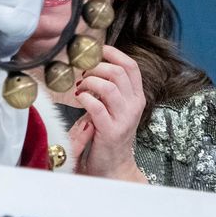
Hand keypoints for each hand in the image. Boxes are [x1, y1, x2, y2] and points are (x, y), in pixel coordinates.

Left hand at [66, 46, 148, 180]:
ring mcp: (124, 119)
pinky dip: (85, 98)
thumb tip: (92, 65)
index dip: (113, 53)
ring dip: (89, 82)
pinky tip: (79, 99)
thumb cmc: (109, 134)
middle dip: (96, 67)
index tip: (97, 50)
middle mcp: (134, 106)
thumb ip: (110, 89)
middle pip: (118, 72)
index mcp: (136, 97)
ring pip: (109, 87)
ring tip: (80, 87)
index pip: (131, 66)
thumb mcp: (115, 108)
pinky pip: (97, 106)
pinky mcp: (111, 131)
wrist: (113, 166)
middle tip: (83, 73)